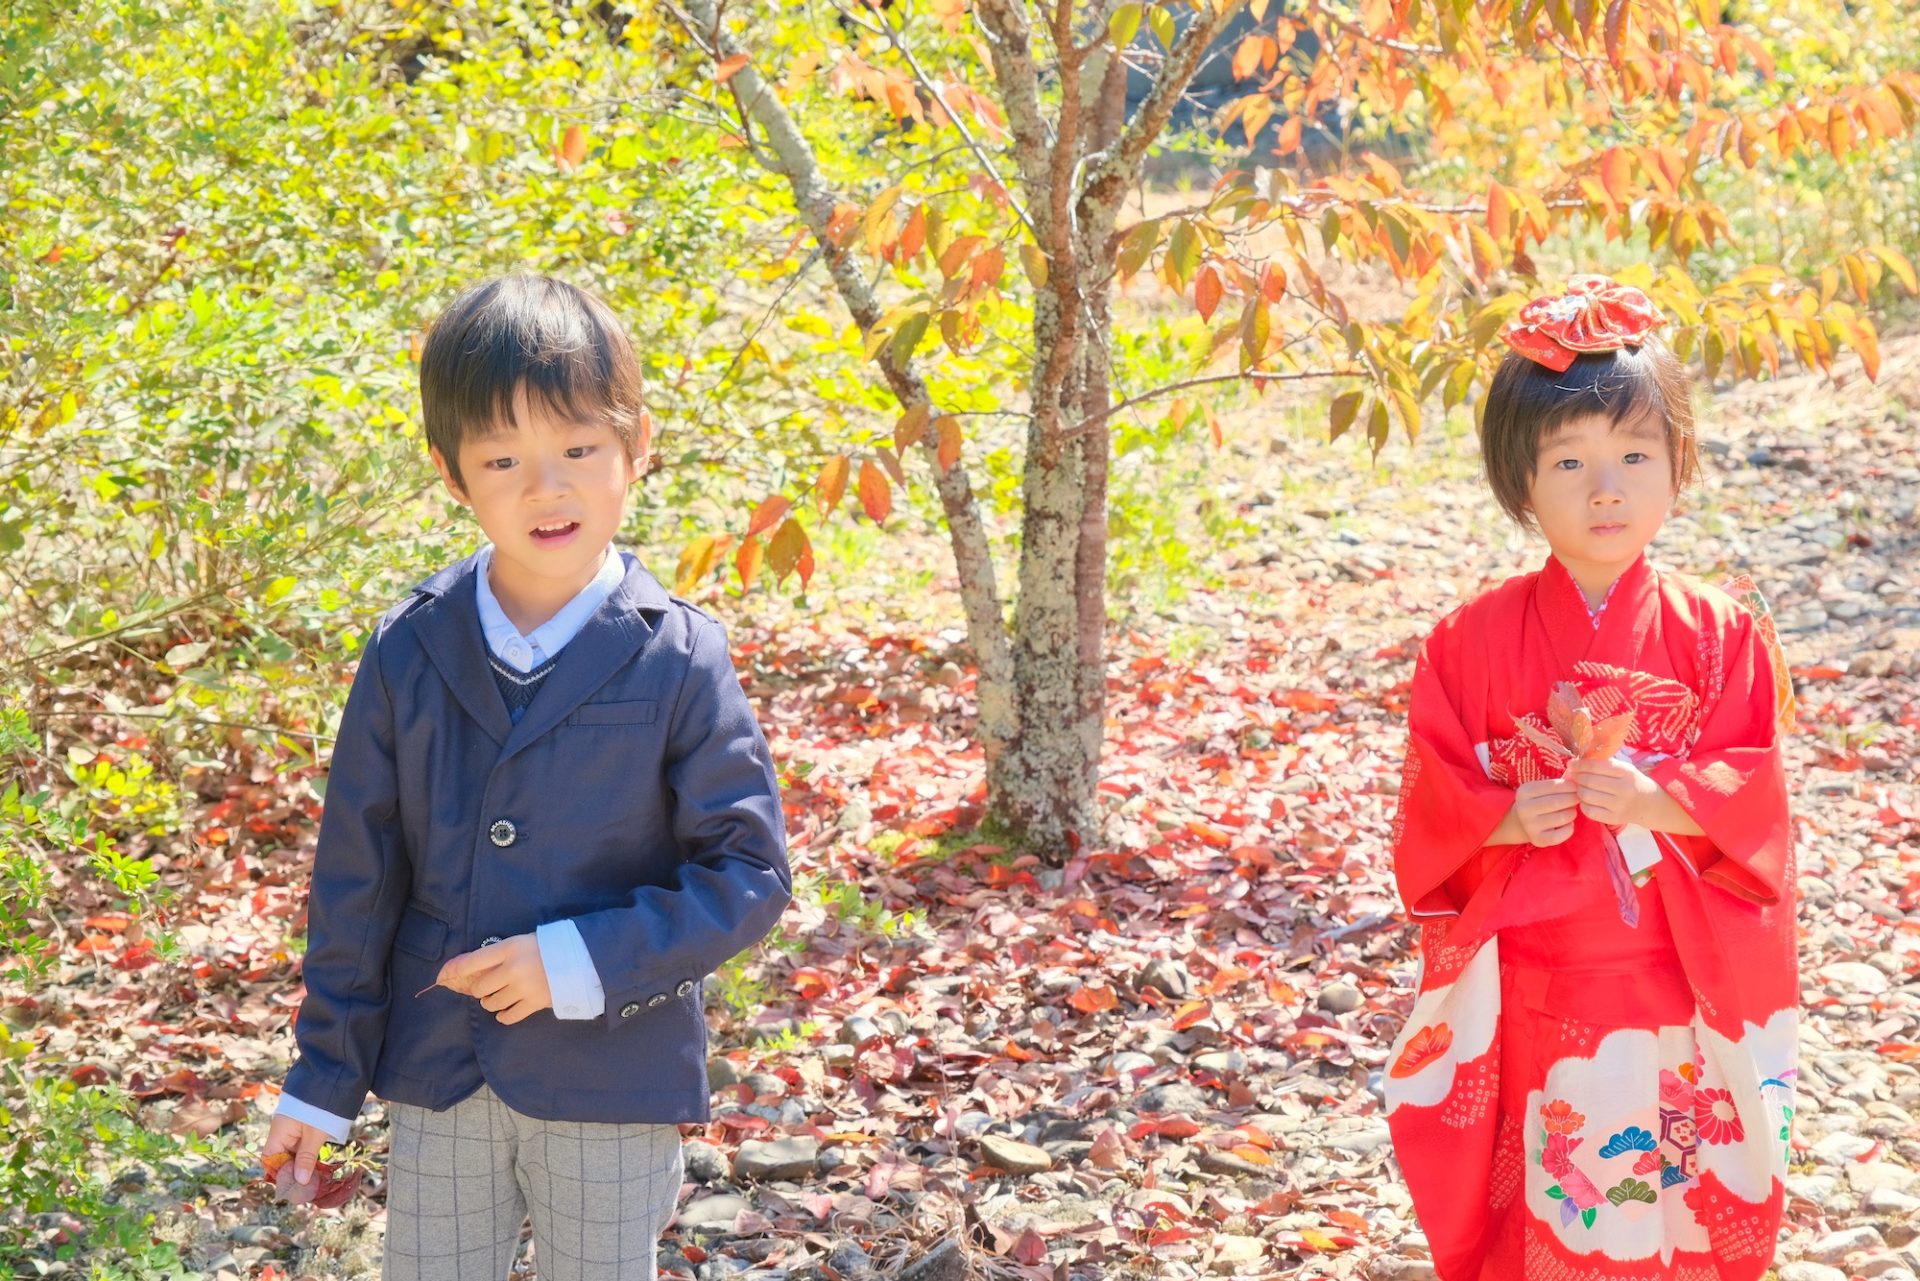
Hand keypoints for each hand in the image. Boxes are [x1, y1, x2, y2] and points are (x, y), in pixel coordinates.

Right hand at [262, 1112, 329, 1187]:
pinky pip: (301, 1147)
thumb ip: (306, 1157)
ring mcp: (293, 1130)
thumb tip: (299, 1181)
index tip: (291, 1186)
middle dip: (292, 1172)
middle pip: (281, 1158)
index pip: (270, 1159)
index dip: (278, 1173)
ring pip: (293, 1154)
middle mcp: (282, 1132)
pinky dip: (308, 1157)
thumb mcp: (315, 1134)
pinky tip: (316, 1168)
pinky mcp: (304, 1128)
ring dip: (301, 1166)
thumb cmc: (321, 1106)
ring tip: (313, 1181)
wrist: (333, 1079)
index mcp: (279, 1132)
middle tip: (306, 1187)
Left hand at [436, 933, 552, 1024]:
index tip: (442, 976)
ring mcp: (523, 988)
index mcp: (509, 948)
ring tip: (499, 997)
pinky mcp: (534, 1003)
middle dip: (480, 989)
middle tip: (487, 987)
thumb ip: (498, 954)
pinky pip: (509, 1016)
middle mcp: (513, 968)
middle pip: (480, 987)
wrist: (582, 958)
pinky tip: (506, 1012)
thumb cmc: (549, 947)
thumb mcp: (522, 942)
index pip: (472, 961)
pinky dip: (504, 1016)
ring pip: (492, 1003)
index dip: (454, 970)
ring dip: (491, 1002)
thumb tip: (467, 968)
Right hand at [1508, 777, 1579, 845]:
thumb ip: (1559, 783)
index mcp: (1524, 792)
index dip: (1570, 786)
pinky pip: (1562, 834)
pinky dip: (1569, 828)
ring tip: (1571, 810)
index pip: (1553, 785)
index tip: (1577, 786)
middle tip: (1579, 798)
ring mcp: (1530, 826)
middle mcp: (1523, 809)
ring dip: (1572, 812)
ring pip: (1562, 817)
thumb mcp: (1542, 788)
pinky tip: (1567, 824)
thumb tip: (1579, 775)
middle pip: (1558, 802)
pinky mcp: (1538, 840)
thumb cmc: (1539, 800)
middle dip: (1573, 798)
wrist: (1521, 823)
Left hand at [1566, 756, 1658, 826]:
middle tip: (1573, 775)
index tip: (1571, 764)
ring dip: (1579, 790)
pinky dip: (1583, 803)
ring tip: (1580, 786)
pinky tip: (1586, 799)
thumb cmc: (1632, 782)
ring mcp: (1619, 806)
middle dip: (1577, 777)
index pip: (1597, 767)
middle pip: (1589, 781)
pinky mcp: (1614, 819)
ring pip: (1586, 796)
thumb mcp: (1624, 768)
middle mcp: (1624, 789)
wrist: (1649, 804)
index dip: (1580, 765)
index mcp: (1626, 772)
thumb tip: (1578, 762)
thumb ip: (1604, 764)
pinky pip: (1588, 810)